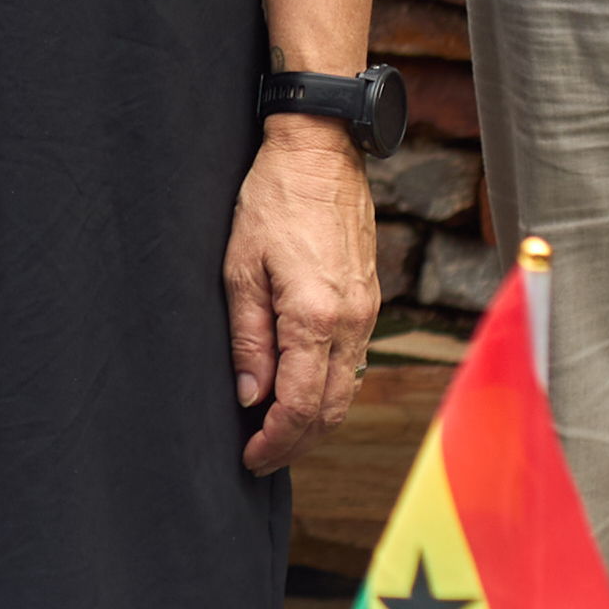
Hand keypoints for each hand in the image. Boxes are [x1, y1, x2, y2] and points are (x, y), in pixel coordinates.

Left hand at [231, 123, 379, 476]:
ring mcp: (366, 313)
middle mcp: (351, 323)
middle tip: (259, 456)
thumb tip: (250, 396)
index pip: (300, 405)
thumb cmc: (273, 200)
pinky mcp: (369, 301)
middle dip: (296, 443)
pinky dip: (328, 389)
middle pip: (331, 410)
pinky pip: (353, 363)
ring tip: (275, 432)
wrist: (321, 152)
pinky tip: (299, 389)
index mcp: (315, 317)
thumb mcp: (240, 268)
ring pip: (346, 390)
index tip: (249, 456)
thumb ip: (247, 338)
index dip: (275, 441)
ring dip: (314, 420)